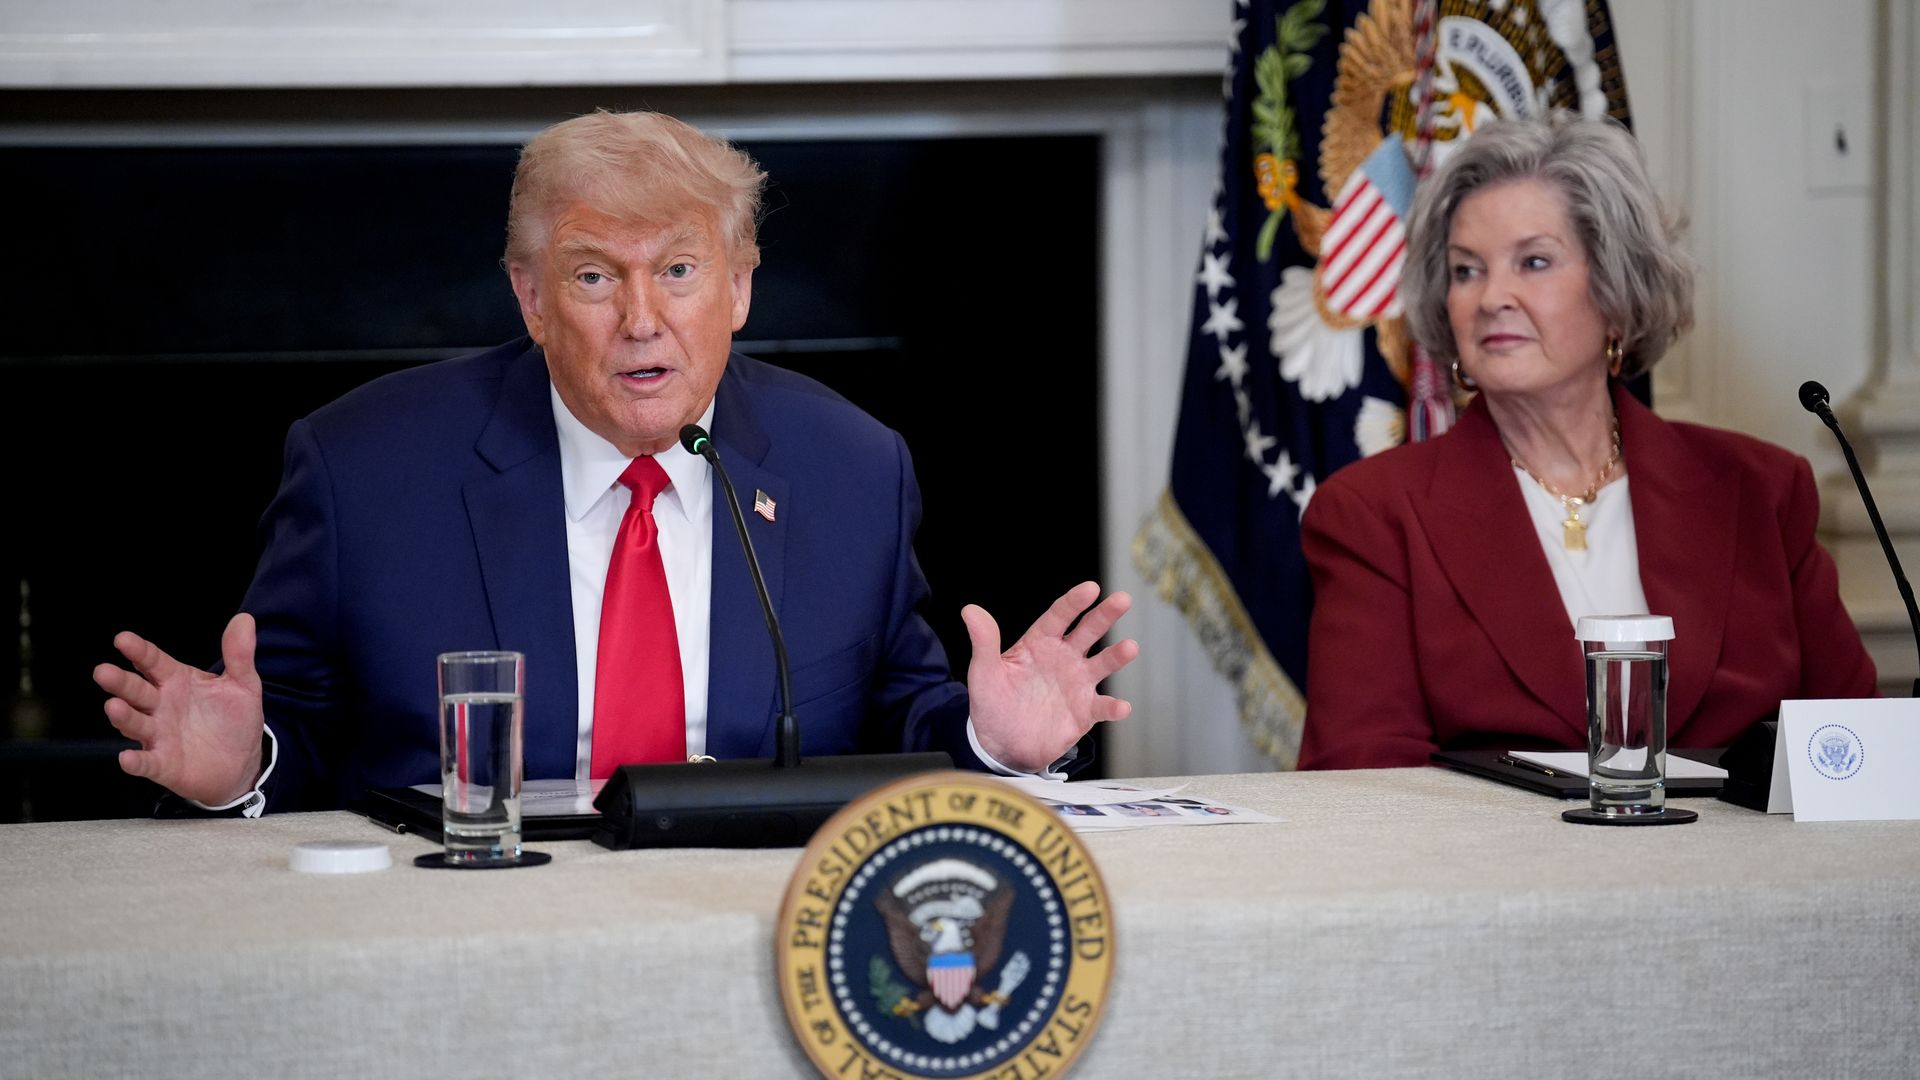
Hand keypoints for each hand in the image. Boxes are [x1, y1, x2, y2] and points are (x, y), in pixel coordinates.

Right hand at [92, 613, 266, 805]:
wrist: (242, 762)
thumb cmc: (234, 720)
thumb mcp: (243, 685)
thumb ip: (239, 655)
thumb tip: (245, 619)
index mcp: (176, 681)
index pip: (153, 662)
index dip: (138, 651)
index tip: (122, 639)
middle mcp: (161, 706)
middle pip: (136, 690)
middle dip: (120, 682)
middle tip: (103, 671)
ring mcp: (159, 735)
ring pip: (135, 723)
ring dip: (123, 716)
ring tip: (113, 706)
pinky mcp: (163, 764)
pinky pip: (146, 762)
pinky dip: (136, 761)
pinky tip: (127, 758)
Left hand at [963, 581, 1139, 772]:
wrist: (1001, 744)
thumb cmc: (992, 703)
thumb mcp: (983, 672)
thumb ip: (983, 642)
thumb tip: (970, 610)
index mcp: (1040, 643)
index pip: (1059, 616)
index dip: (1074, 602)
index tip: (1091, 588)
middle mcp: (1064, 658)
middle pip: (1088, 631)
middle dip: (1105, 615)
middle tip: (1122, 599)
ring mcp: (1077, 684)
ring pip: (1102, 664)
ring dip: (1117, 656)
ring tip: (1130, 648)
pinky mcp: (1084, 711)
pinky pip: (1102, 707)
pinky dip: (1113, 707)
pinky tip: (1121, 706)